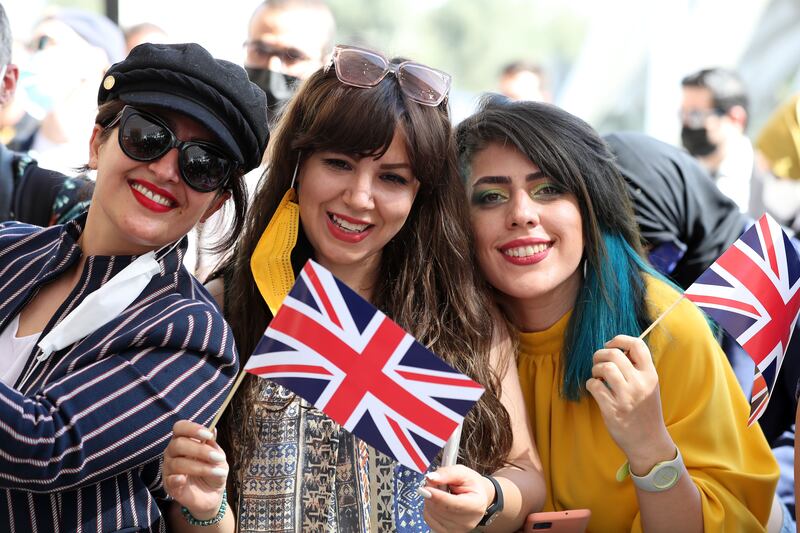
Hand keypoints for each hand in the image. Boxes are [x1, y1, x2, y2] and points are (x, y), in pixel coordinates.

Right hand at [163, 420, 227, 519]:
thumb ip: (213, 446)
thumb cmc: (214, 471)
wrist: (213, 494)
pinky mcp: (169, 485)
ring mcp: (169, 469)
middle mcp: (173, 452)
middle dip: (200, 450)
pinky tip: (184, 479)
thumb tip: (213, 429)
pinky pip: (169, 480)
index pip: (180, 427)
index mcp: (184, 440)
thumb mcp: (219, 458)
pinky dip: (177, 479)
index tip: (208, 435)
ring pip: (178, 463)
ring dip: (200, 467)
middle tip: (218, 458)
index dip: (192, 429)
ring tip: (218, 472)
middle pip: (178, 444)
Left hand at [419, 465, 493, 531]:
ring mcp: (458, 529)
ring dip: (430, 500)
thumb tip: (431, 478)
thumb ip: (447, 473)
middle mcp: (469, 521)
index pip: (455, 505)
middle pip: (441, 510)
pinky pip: (429, 519)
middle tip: (435, 483)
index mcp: (476, 505)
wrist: (477, 497)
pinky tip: (437, 502)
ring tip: (440, 492)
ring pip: (433, 514)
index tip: (427, 488)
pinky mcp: (447, 532)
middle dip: (432, 494)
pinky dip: (429, 508)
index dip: (438, 497)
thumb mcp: (463, 472)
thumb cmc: (471, 484)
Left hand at [586, 335, 674, 472]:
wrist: (649, 442)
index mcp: (651, 375)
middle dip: (600, 355)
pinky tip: (595, 389)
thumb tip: (616, 349)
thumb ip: (637, 368)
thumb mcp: (649, 387)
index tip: (610, 344)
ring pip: (604, 368)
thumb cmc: (645, 411)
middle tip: (598, 363)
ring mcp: (626, 397)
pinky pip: (594, 386)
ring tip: (597, 377)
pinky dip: (590, 384)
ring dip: (595, 369)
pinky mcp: (612, 410)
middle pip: (615, 354)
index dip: (620, 339)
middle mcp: (640, 384)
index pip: (637, 345)